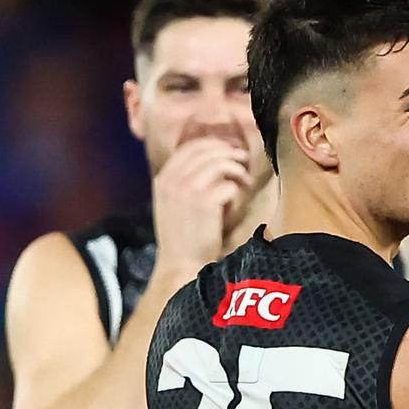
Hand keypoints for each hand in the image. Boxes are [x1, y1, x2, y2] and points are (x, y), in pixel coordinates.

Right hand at [151, 136, 250, 279]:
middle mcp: (172, 181)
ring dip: (237, 169)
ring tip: (245, 180)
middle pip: (206, 151)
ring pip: (220, 163)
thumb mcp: (172, 204)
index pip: (189, 148)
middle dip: (229, 151)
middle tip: (243, 159)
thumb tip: (210, 159)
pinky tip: (236, 202)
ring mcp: (187, 190)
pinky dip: (236, 191)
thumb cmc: (182, 237)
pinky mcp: (205, 203)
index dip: (212, 144)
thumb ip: (183, 181)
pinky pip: (229, 185)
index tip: (228, 148)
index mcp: (163, 179)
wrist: (180, 264)